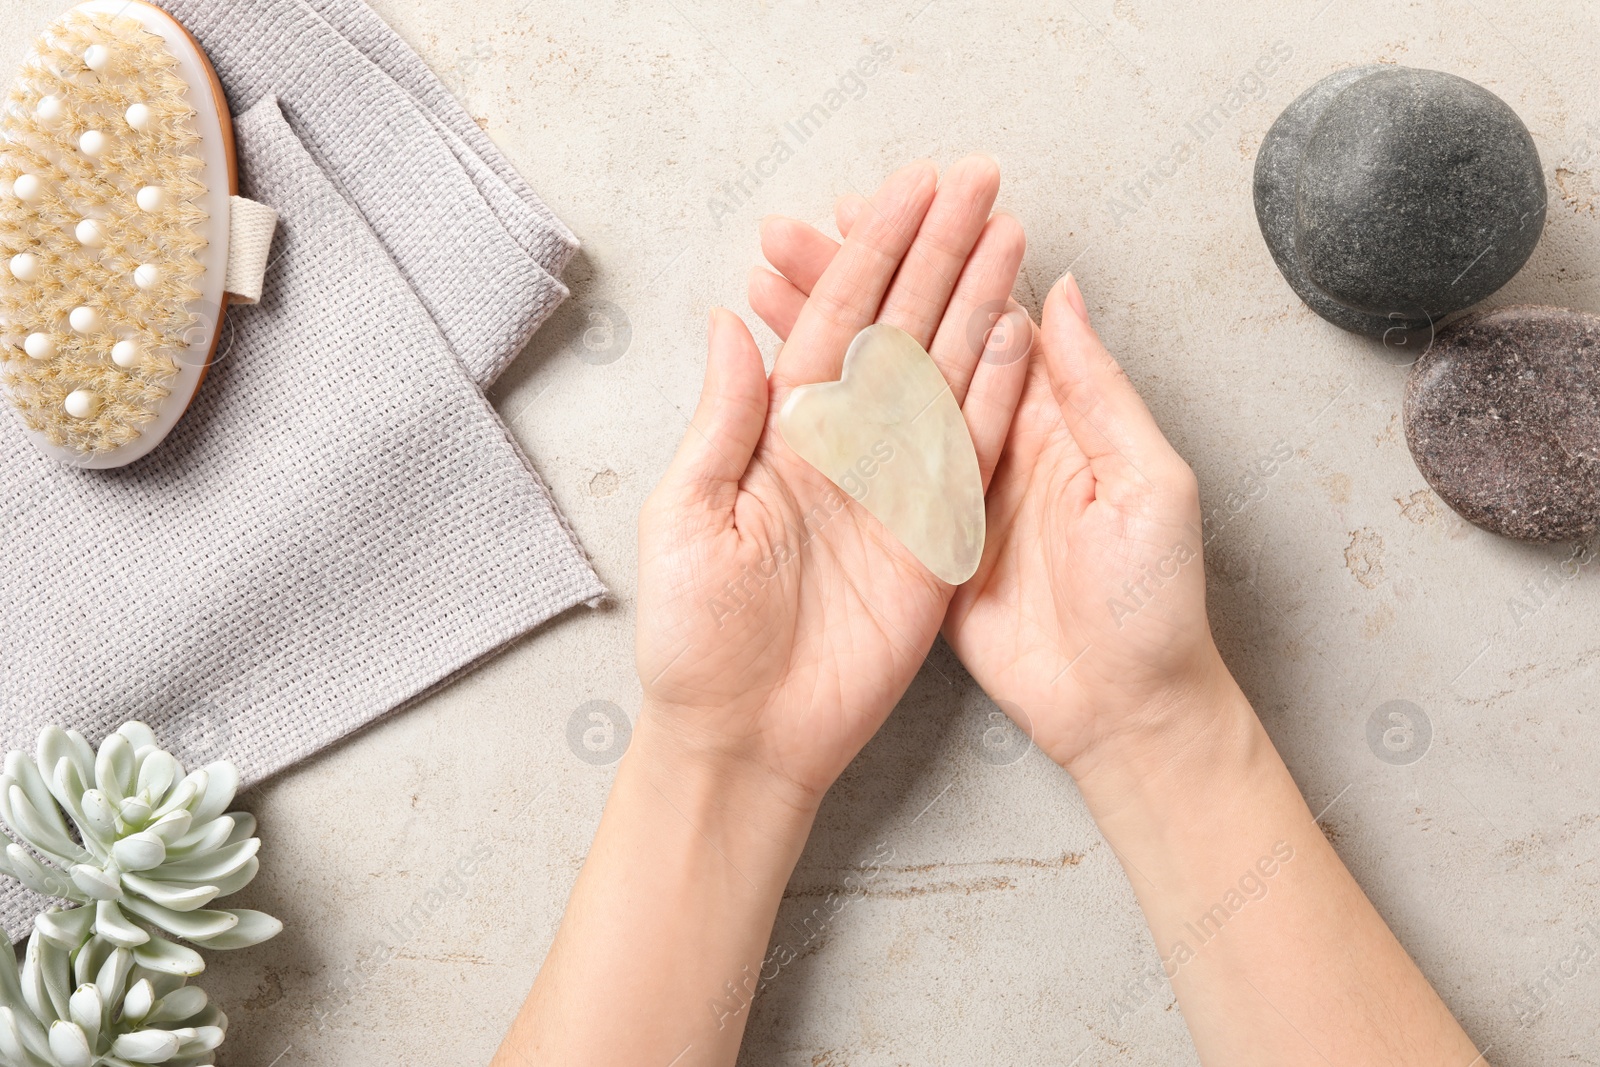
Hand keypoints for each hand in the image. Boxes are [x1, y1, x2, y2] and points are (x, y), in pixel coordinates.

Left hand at [637, 157, 1029, 808]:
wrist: (744, 736)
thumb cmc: (696, 639)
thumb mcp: (689, 518)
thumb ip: (723, 420)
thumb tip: (733, 321)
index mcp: (780, 433)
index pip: (834, 319)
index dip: (870, 251)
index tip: (907, 190)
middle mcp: (842, 448)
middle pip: (898, 328)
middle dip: (936, 252)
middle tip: (977, 180)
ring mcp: (893, 491)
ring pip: (942, 376)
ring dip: (976, 304)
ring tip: (1010, 234)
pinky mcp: (933, 541)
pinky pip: (970, 456)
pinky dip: (995, 396)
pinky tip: (1018, 337)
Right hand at [749, 203, 1228, 777]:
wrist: (1123, 710)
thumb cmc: (1152, 604)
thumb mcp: (1146, 485)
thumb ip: (1098, 391)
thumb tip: (1060, 292)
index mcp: (1051, 415)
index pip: (975, 313)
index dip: (925, 259)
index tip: (872, 209)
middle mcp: (993, 440)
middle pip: (913, 342)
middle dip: (854, 285)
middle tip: (788, 235)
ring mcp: (949, 490)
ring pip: (879, 395)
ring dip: (825, 338)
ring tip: (769, 287)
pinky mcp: (919, 541)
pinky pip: (868, 469)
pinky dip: (824, 423)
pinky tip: (781, 384)